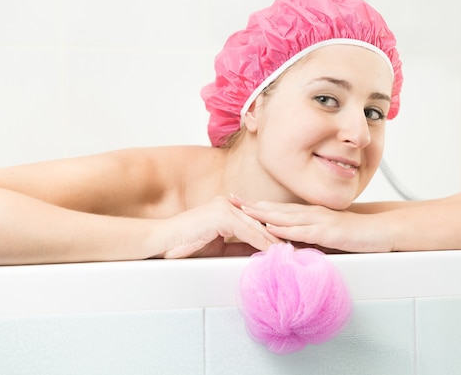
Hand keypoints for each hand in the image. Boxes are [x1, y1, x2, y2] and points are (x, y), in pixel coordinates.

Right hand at [152, 196, 282, 257]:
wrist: (161, 242)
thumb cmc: (184, 246)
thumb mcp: (219, 248)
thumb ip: (239, 248)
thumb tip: (260, 255)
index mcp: (228, 209)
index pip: (257, 223)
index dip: (274, 235)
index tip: (291, 246)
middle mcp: (228, 204)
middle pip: (261, 222)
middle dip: (280, 236)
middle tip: (299, 247)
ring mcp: (225, 207)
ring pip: (257, 227)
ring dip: (275, 241)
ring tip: (292, 252)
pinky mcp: (221, 215)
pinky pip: (247, 232)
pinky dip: (262, 244)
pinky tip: (274, 252)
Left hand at [233, 199, 392, 252]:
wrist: (381, 230)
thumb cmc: (355, 233)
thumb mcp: (325, 234)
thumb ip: (307, 237)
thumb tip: (288, 245)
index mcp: (309, 214)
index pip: (277, 208)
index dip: (256, 204)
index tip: (236, 200)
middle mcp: (311, 213)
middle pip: (276, 208)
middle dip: (251, 204)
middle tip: (229, 199)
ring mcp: (320, 220)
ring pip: (286, 216)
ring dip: (263, 213)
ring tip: (242, 211)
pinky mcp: (329, 231)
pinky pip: (304, 231)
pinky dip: (286, 230)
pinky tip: (272, 229)